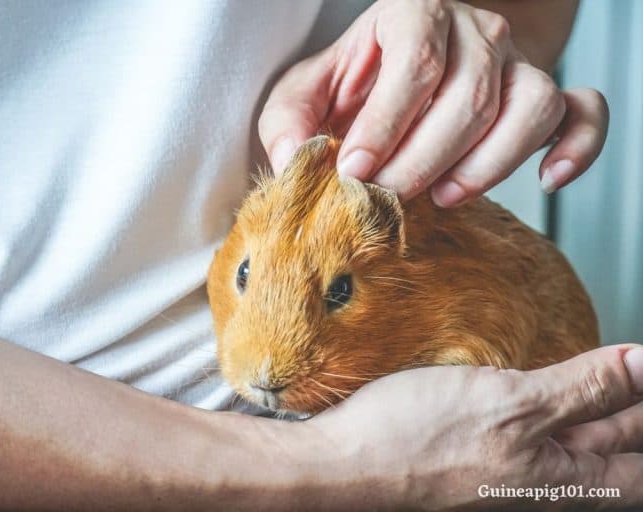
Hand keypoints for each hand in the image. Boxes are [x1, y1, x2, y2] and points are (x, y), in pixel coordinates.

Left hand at [259, 0, 608, 206]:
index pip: (414, 65)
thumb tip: (295, 163)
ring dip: (486, 165)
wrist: (401, 79)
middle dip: (422, 161)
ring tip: (442, 197)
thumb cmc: (351, 89)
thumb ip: (290, 124)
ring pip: (528, 109)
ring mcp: (514, 61)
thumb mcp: (305, 96)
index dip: (385, 125)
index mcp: (412, 13)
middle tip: (387, 198)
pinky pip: (581, 114)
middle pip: (468, 97)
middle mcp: (473, 30)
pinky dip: (577, 148)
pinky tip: (548, 180)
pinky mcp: (542, 94)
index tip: (356, 173)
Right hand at [290, 345, 642, 509]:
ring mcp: (508, 458)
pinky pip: (532, 419)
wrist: (344, 462)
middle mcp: (541, 476)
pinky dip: (555, 395)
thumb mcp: (514, 408)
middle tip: (638, 368)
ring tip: (617, 368)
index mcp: (564, 479)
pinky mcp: (477, 439)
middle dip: (635, 405)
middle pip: (614, 443)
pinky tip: (551, 377)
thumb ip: (585, 388)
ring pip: (573, 430)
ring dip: (600, 399)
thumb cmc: (416, 443)